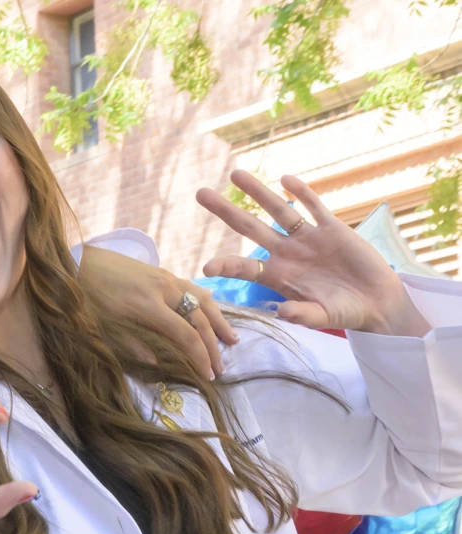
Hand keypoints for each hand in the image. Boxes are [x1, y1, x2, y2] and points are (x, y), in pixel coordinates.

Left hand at [80, 246, 237, 379]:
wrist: (79, 262)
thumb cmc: (88, 297)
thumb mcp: (105, 326)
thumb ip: (132, 345)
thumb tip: (155, 364)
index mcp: (149, 306)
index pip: (185, 335)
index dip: (199, 357)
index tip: (207, 375)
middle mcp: (164, 289)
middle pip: (199, 320)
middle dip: (213, 346)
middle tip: (221, 368)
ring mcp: (166, 277)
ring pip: (203, 300)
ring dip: (219, 322)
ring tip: (232, 340)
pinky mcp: (163, 272)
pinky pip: (193, 287)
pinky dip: (207, 301)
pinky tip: (214, 310)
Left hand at [196, 171, 430, 336]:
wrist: (376, 300)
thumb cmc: (345, 312)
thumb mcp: (323, 317)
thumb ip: (303, 315)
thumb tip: (282, 313)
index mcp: (277, 276)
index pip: (245, 267)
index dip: (226, 265)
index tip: (206, 268)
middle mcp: (286, 253)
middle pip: (250, 227)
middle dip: (226, 211)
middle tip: (200, 194)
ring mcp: (307, 238)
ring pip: (278, 210)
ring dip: (258, 192)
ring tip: (235, 174)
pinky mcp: (332, 228)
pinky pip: (313, 207)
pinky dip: (302, 193)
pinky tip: (285, 180)